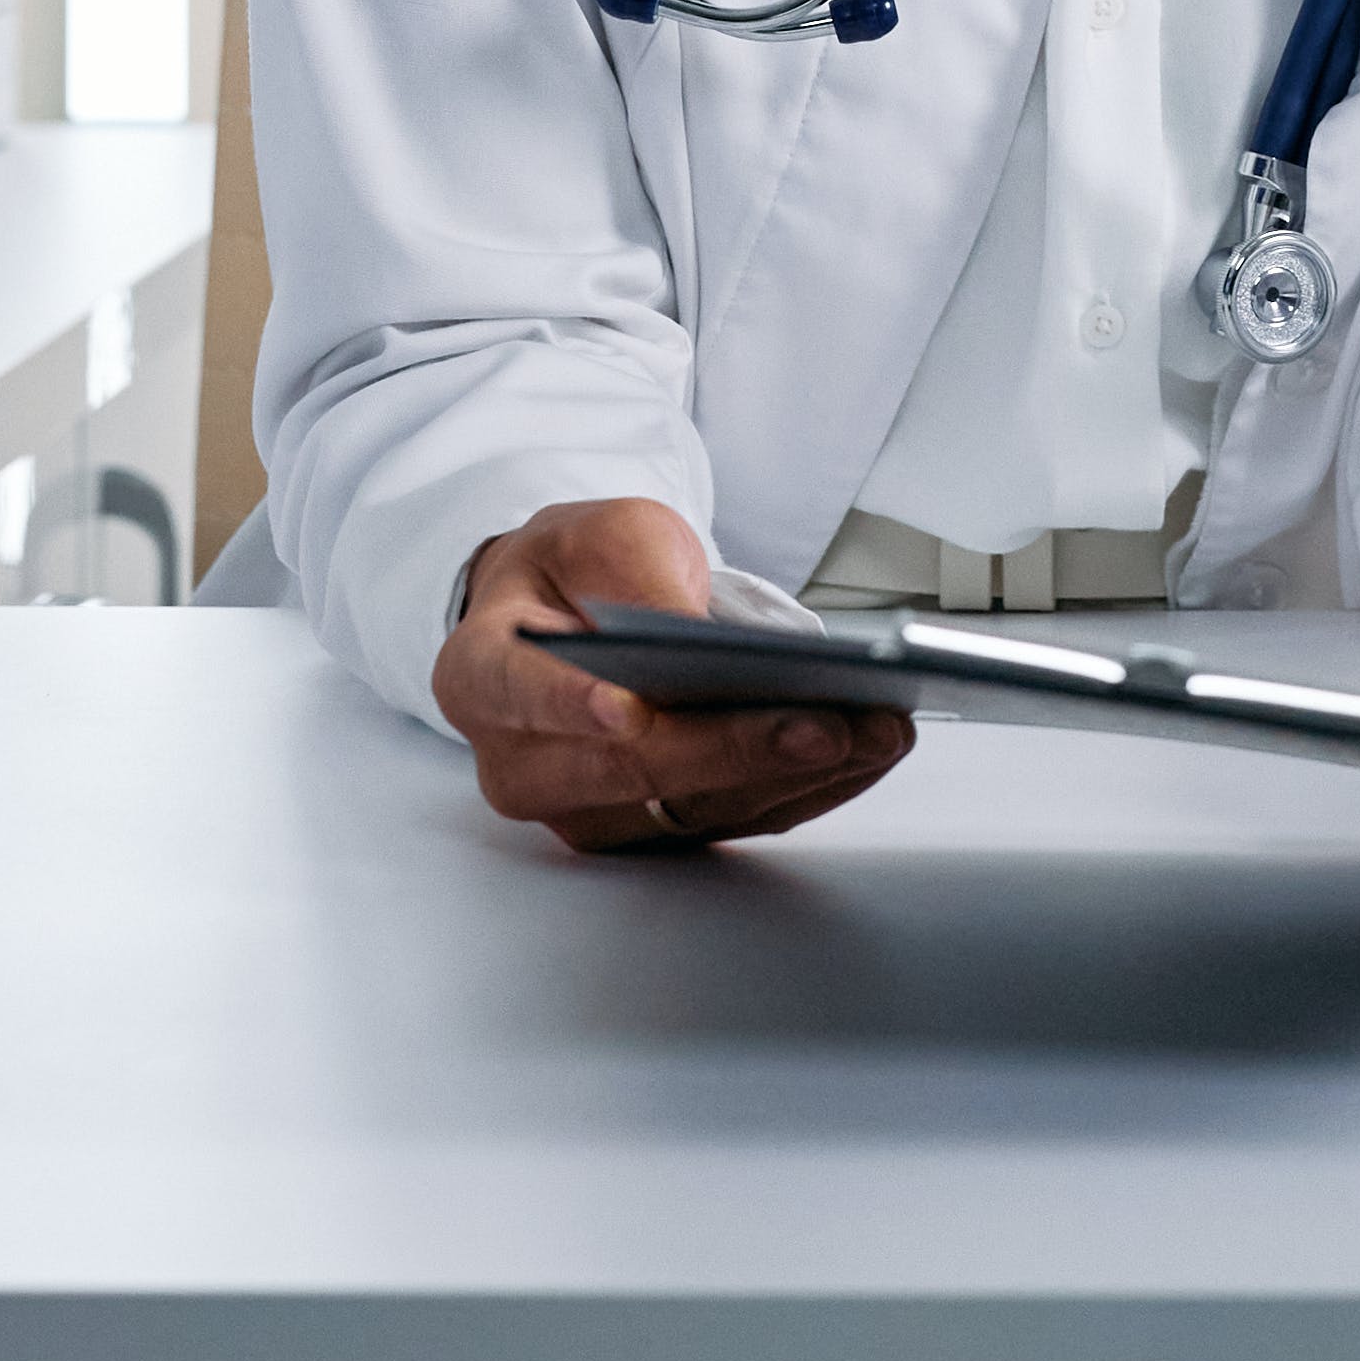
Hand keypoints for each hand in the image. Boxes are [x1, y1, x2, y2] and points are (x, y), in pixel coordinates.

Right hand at [430, 495, 913, 854]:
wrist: (577, 608)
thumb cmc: (582, 568)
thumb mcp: (603, 532)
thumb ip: (634, 573)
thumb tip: (690, 633)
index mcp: (482, 675)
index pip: (517, 695)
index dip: (567, 708)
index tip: (628, 711)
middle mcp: (523, 763)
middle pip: (626, 772)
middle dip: (732, 750)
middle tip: (823, 724)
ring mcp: (588, 808)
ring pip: (690, 808)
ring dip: (792, 776)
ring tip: (877, 731)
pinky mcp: (655, 827)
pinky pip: (735, 819)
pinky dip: (809, 789)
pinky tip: (867, 751)